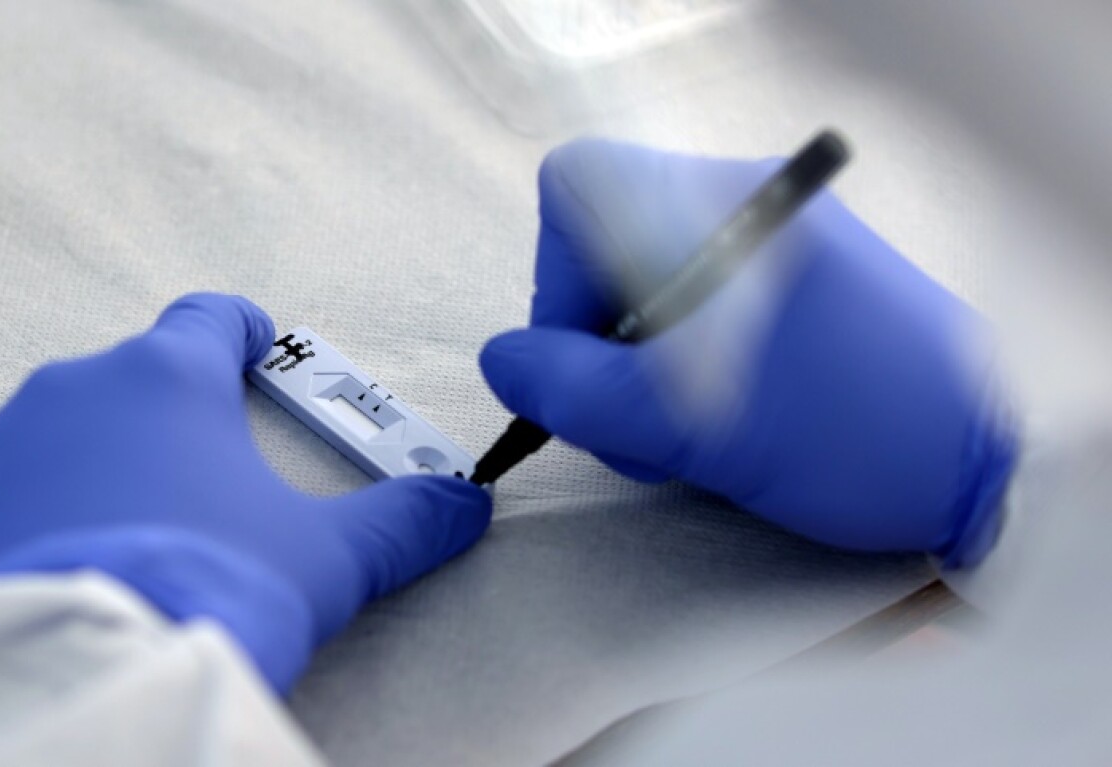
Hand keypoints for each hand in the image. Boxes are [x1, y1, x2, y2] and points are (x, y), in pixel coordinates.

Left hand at [0, 293, 490, 691]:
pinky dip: (46, 500)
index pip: (209, 318)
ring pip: (72, 424)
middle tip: (212, 473)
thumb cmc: (214, 590)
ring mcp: (9, 440)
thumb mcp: (329, 558)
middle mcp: (81, 387)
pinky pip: (10, 479)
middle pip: (142, 374)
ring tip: (146, 522)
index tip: (255, 347)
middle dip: (179, 411)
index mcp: (171, 377)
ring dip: (109, 455)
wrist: (95, 666)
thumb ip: (405, 522)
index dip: (241, 330)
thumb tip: (467, 505)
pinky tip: (79, 550)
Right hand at [480, 140, 1014, 565]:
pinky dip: (682, 367)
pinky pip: (695, 307)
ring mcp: (767, 242)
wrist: (990, 460)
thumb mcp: (698, 428)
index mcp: (721, 207)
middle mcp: (742, 204)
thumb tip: (503, 360)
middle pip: (604, 245)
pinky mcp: (786, 283)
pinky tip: (720, 422)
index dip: (557, 278)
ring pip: (645, 287)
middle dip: (600, 344)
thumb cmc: (860, 434)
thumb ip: (581, 391)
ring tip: (690, 438)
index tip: (590, 358)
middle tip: (638, 423)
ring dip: (641, 370)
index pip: (579, 187)